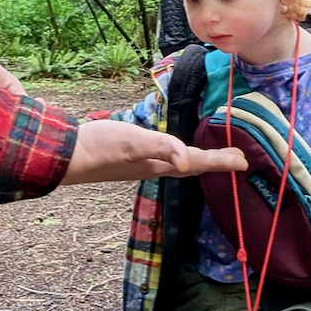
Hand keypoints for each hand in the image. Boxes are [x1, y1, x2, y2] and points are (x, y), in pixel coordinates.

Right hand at [63, 120, 247, 185]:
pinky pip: (165, 158)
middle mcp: (155, 167)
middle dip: (216, 163)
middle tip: (239, 159)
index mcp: (159, 164)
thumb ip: (160, 148)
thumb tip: (187, 161)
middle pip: (193, 166)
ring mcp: (142, 164)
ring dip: (200, 161)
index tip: (244, 162)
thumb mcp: (132, 143)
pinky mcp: (131, 158)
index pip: (198, 163)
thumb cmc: (100, 147)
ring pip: (180, 164)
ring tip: (215, 157)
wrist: (66, 155)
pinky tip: (173, 152)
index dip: (221, 162)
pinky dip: (178, 155)